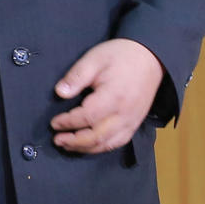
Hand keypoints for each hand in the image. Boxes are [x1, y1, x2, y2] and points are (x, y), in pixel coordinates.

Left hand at [50, 39, 163, 153]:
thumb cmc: (121, 56)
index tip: (54, 123)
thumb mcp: (94, 59)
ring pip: (106, 144)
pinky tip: (89, 145)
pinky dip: (101, 147)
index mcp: (113, 97)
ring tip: (68, 145)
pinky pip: (118, 142)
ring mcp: (132, 121)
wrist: (149, 57)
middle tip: (57, 139)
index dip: (68, 122)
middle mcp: (124, 114)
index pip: (86, 117)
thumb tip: (60, 92)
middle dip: (74, 141)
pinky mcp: (135, 123)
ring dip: (85, 148)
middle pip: (96, 137)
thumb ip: (76, 76)